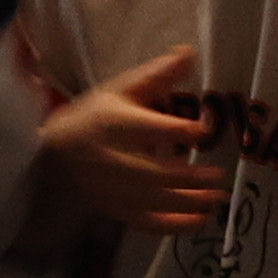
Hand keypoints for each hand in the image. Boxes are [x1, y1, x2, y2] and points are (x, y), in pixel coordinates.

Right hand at [43, 43, 218, 232]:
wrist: (57, 153)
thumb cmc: (97, 115)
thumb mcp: (122, 88)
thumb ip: (158, 74)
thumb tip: (191, 52)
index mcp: (115, 123)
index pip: (151, 128)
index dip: (182, 131)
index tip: (205, 129)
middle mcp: (113, 158)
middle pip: (156, 173)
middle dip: (191, 177)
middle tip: (220, 176)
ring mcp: (113, 189)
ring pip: (155, 201)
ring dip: (190, 202)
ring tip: (218, 198)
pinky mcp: (116, 209)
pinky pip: (147, 223)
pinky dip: (175, 225)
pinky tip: (201, 220)